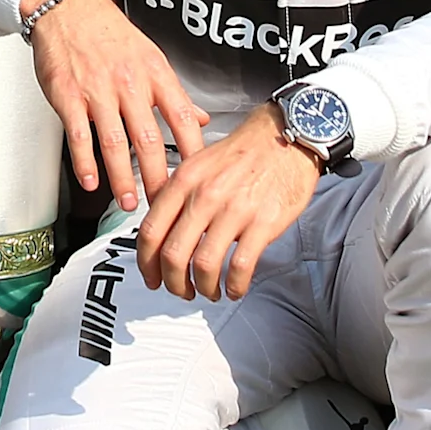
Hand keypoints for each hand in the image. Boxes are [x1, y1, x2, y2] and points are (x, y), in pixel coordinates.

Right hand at [24, 0, 205, 202]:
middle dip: (157, 178)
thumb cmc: (109, 33)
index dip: (193, 151)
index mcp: (154, 74)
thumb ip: (174, 93)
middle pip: (149, 139)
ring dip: (122, 178)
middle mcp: (129, 82)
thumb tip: (200, 119)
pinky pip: (79, 135)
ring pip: (114, 143)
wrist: (68, 8)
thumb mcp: (151, 57)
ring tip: (128, 202)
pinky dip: (85, 162)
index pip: (182, 118)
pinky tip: (91, 181)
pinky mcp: (69, 95)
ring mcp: (97, 90)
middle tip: (163, 203)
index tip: (197, 178)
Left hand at [132, 109, 315, 301]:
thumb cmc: (242, 154)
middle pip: (173, 254)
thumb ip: (176, 195)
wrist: (284, 138)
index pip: (150, 231)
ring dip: (204, 288)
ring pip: (204, 265)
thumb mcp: (197, 164)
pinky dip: (235, 286)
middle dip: (173, 283)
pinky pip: (241, 266)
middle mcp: (204, 196)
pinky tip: (236, 288)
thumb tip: (159, 230)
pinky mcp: (263, 223)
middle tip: (180, 291)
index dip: (146, 264)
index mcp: (183, 181)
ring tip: (210, 291)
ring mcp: (234, 210)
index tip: (151, 277)